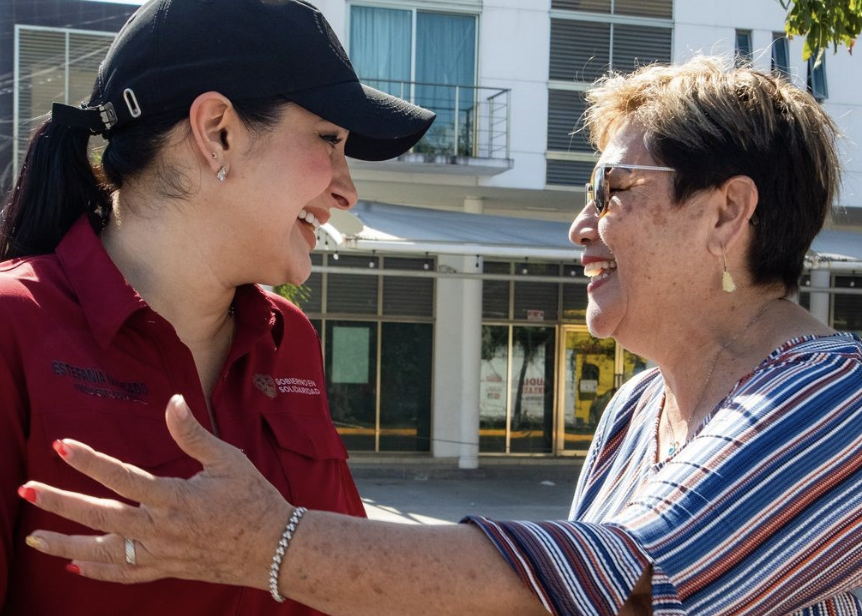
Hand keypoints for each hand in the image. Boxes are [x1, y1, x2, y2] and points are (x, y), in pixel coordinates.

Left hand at [19, 395, 290, 587]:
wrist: (275, 548)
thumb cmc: (255, 500)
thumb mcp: (228, 460)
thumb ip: (193, 434)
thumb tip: (172, 400)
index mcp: (175, 498)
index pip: (121, 477)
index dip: (89, 460)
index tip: (61, 447)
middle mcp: (161, 529)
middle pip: (100, 516)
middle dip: (59, 504)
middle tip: (26, 492)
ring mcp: (161, 554)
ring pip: (103, 551)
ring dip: (65, 545)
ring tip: (34, 539)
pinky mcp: (168, 569)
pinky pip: (125, 575)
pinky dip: (99, 571)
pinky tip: (76, 566)